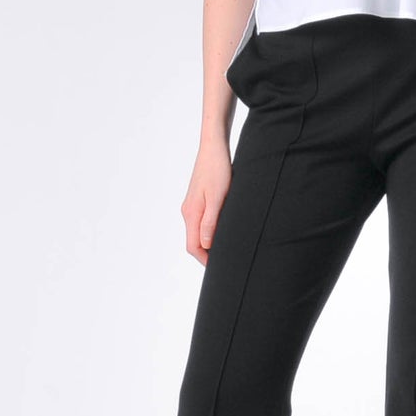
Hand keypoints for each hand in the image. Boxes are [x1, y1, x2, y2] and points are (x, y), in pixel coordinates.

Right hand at [182, 140, 234, 265]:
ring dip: (210, 242)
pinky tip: (224, 230)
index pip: (193, 246)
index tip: (220, 268)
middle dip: (207, 254)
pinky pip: (202, 222)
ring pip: (198, 232)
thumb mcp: (217, 197)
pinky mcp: (198, 199)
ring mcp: (192, 205)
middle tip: (226, 261)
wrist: (214, 147)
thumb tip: (206, 245)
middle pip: (194, 242)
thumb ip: (210, 221)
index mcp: (191, 213)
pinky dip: (211, 231)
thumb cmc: (217, 169)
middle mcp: (188, 211)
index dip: (205, 260)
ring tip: (227, 248)